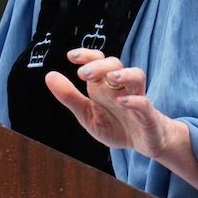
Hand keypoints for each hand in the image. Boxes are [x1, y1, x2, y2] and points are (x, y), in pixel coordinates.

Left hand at [44, 49, 197, 189]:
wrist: (143, 143)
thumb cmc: (115, 125)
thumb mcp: (87, 114)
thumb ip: (69, 96)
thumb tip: (49, 76)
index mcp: (105, 85)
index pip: (98, 61)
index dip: (86, 55)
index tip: (71, 56)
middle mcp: (121, 87)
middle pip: (115, 65)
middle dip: (99, 66)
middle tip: (83, 74)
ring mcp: (136, 99)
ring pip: (137, 76)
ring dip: (124, 74)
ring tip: (110, 78)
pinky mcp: (148, 117)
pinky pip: (144, 104)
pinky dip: (134, 101)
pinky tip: (121, 102)